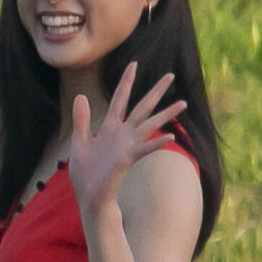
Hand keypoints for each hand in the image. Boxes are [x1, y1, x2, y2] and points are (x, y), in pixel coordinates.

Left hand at [68, 62, 186, 220]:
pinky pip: (144, 149)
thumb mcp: (79, 141)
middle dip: (155, 91)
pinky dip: (156, 143)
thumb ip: (81, 120)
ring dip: (166, 114)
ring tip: (182, 103)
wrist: (89, 197)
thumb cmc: (85, 173)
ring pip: (149, 125)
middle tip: (170, 75)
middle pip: (141, 107)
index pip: (119, 99)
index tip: (134, 64)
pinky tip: (170, 137)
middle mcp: (122, 134)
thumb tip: (81, 95)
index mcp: (109, 128)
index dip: (126, 82)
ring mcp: (127, 146)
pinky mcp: (126, 160)